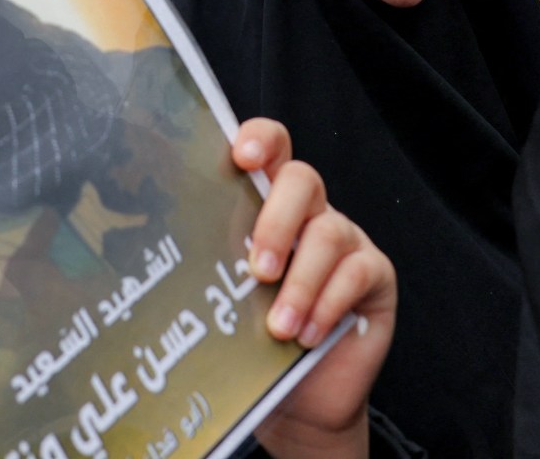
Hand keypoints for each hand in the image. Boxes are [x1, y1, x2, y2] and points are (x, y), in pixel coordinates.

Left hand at [234, 118, 394, 458]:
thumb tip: (164, 261)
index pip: (272, 147)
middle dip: (277, 221)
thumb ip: (215, 269)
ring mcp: (347, 238)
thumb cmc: (256, 341)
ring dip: (300, 284)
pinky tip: (307, 335)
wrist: (301, 399)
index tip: (241, 157)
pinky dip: (327, 304)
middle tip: (257, 271)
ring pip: (328, 232)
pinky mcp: (375, 273)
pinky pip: (357, 271)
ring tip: (279, 328)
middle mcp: (311, 211)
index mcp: (271, 202)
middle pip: (302, 179)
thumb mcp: (230, 299)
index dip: (261, 139)